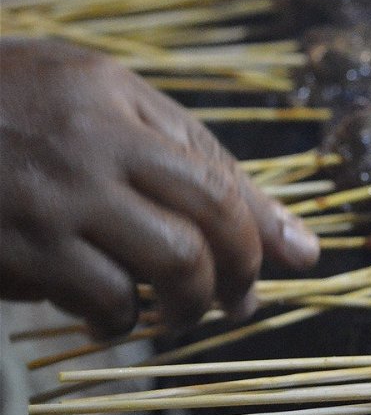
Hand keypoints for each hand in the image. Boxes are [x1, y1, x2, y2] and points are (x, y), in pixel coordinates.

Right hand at [0, 39, 319, 338]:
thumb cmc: (5, 110)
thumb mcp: (93, 98)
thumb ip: (187, 152)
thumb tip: (297, 243)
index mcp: (110, 96)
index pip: (217, 174)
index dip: (262, 229)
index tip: (290, 262)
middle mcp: (88, 143)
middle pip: (206, 226)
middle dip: (237, 275)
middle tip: (234, 301)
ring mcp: (49, 200)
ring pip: (166, 266)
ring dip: (184, 306)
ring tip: (173, 314)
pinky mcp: (17, 250)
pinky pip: (101, 299)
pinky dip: (118, 319)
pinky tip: (106, 316)